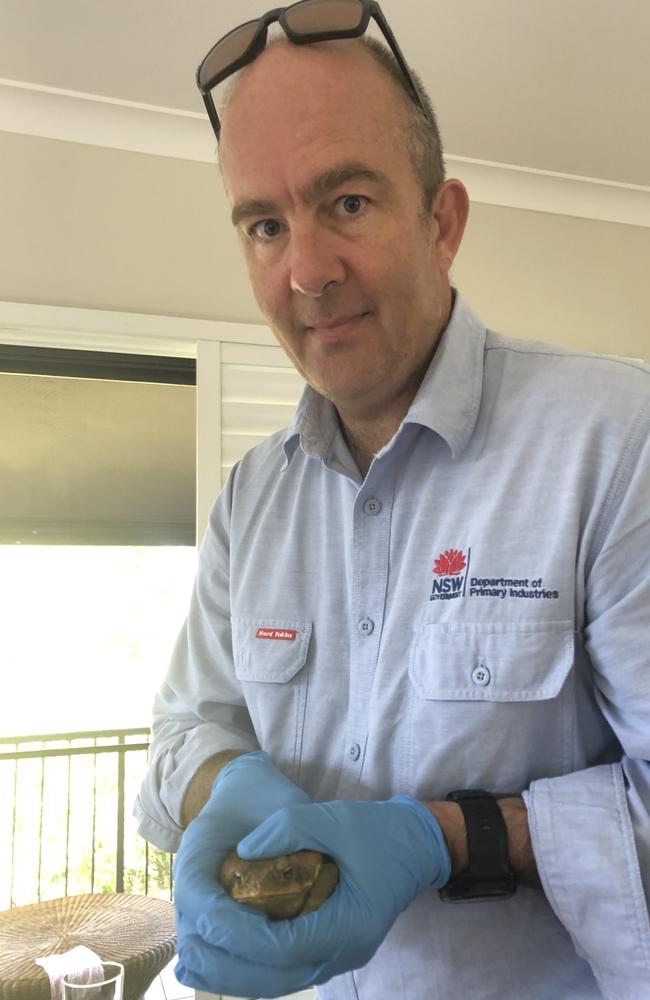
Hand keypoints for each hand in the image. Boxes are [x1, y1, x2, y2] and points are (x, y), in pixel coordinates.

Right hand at [173, 750, 312, 996]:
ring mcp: (192, 912)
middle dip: (244, 967)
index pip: (206, 909)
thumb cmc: (262, 795)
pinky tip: (279, 975)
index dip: (242, 932)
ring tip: (292, 975)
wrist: (240, 794)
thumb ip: (287, 825)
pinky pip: (212, 964)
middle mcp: (185, 890)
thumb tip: (290, 863)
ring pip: (202, 965)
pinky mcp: (206, 926)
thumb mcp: (280, 799)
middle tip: (295, 967)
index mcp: (194, 857)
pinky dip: (240, 977)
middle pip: (198, 948)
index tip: (283, 937)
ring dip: (243, 978)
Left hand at [178, 796, 450, 995]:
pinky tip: (222, 957)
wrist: (415, 846)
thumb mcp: (333, 817)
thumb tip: (243, 851)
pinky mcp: (330, 950)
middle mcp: (343, 953)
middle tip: (186, 953)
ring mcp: (338, 958)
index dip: (239, 937)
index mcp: (347, 926)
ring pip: (277, 983)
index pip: (281, 947)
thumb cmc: (377, 831)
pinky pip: (284, 971)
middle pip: (274, 979)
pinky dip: (251, 969)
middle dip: (226, 969)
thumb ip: (288, 829)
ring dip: (233, 976)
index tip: (206, 919)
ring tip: (190, 963)